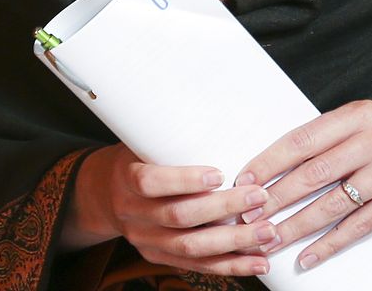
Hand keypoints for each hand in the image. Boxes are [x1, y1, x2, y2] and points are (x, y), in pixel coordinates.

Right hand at [60, 144, 279, 277]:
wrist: (104, 195)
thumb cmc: (137, 159)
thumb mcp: (143, 141)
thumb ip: (173, 135)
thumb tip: (222, 105)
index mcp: (127, 180)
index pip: (151, 182)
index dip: (184, 179)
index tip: (219, 173)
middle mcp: (134, 215)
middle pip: (179, 217)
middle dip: (223, 209)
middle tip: (259, 197)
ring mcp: (147, 241)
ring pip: (192, 247)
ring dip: (234, 242)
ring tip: (267, 232)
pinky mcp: (161, 257)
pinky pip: (198, 266)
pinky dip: (230, 266)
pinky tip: (258, 262)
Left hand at [237, 100, 371, 272]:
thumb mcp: (363, 117)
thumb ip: (328, 135)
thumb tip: (276, 165)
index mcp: (359, 114)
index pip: (304, 140)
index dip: (270, 162)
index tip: (245, 180)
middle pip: (315, 174)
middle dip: (276, 197)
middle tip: (248, 214)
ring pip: (333, 204)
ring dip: (296, 225)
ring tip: (269, 238)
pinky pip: (359, 227)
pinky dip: (330, 244)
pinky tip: (308, 256)